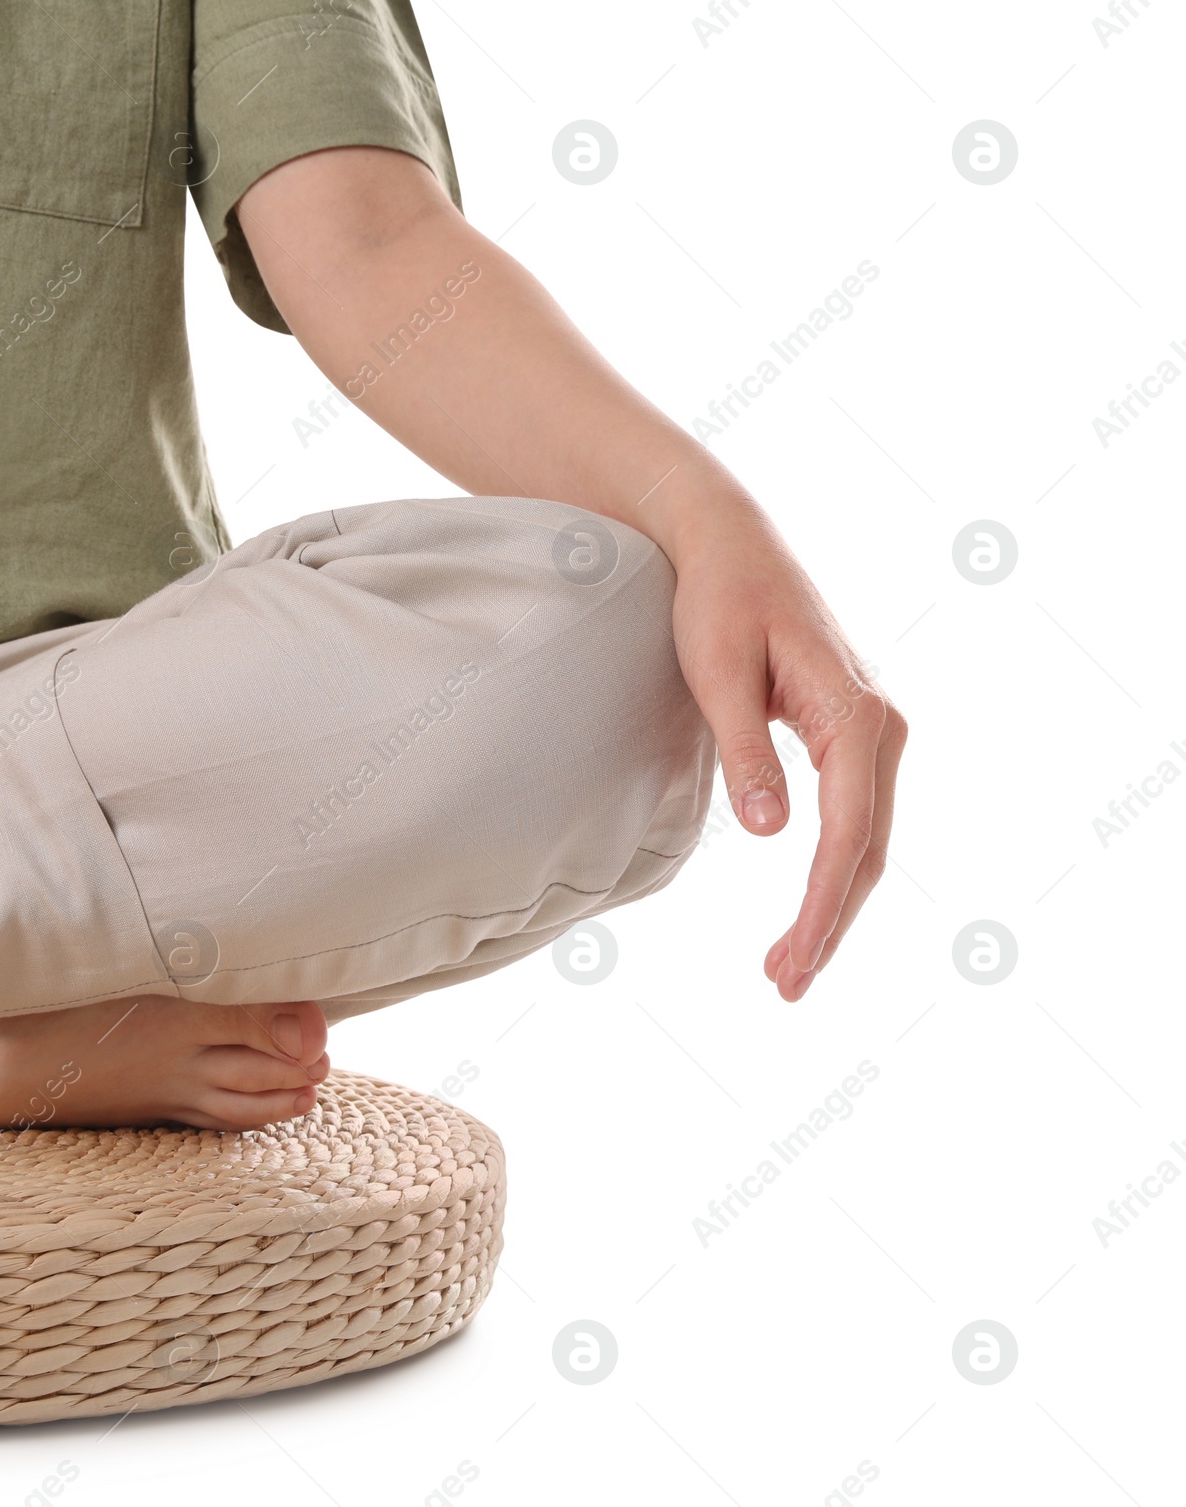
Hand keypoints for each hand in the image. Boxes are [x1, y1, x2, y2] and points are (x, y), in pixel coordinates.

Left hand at [665, 493, 906, 1000]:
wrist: (728, 542)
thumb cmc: (718, 601)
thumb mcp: (719, 675)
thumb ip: (746, 753)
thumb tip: (774, 833)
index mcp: (856, 716)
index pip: (847, 836)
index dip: (821, 909)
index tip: (793, 965)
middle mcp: (881, 727)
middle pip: (867, 850)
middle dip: (829, 923)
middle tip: (785, 988)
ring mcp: (872, 730)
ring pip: (865, 839)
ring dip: (834, 903)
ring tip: (787, 965)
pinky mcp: (850, 733)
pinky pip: (854, 816)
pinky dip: (835, 867)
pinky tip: (810, 905)